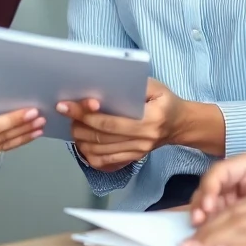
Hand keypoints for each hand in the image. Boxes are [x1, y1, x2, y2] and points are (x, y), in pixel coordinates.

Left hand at [57, 79, 187, 171]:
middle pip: (100, 138)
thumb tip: (106, 83)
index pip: (109, 122)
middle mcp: (142, 141)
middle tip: (65, 111)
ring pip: (99, 151)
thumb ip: (135, 84)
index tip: (67, 105)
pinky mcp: (132, 159)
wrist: (180, 124)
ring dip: (80, 139)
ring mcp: (137, 153)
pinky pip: (105, 162)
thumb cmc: (165, 101)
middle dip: (78, 125)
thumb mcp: (156, 87)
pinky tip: (82, 142)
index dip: (85, 114)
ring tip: (72, 124)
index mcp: (149, 121)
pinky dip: (89, 154)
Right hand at [190, 152, 245, 224]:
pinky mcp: (228, 205)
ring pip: (207, 199)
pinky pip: (214, 213)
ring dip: (200, 214)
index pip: (220, 171)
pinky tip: (206, 233)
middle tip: (197, 221)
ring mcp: (229, 189)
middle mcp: (233, 174)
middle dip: (200, 204)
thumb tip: (243, 216)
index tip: (207, 206)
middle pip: (208, 186)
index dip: (210, 187)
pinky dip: (209, 223)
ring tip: (198, 228)